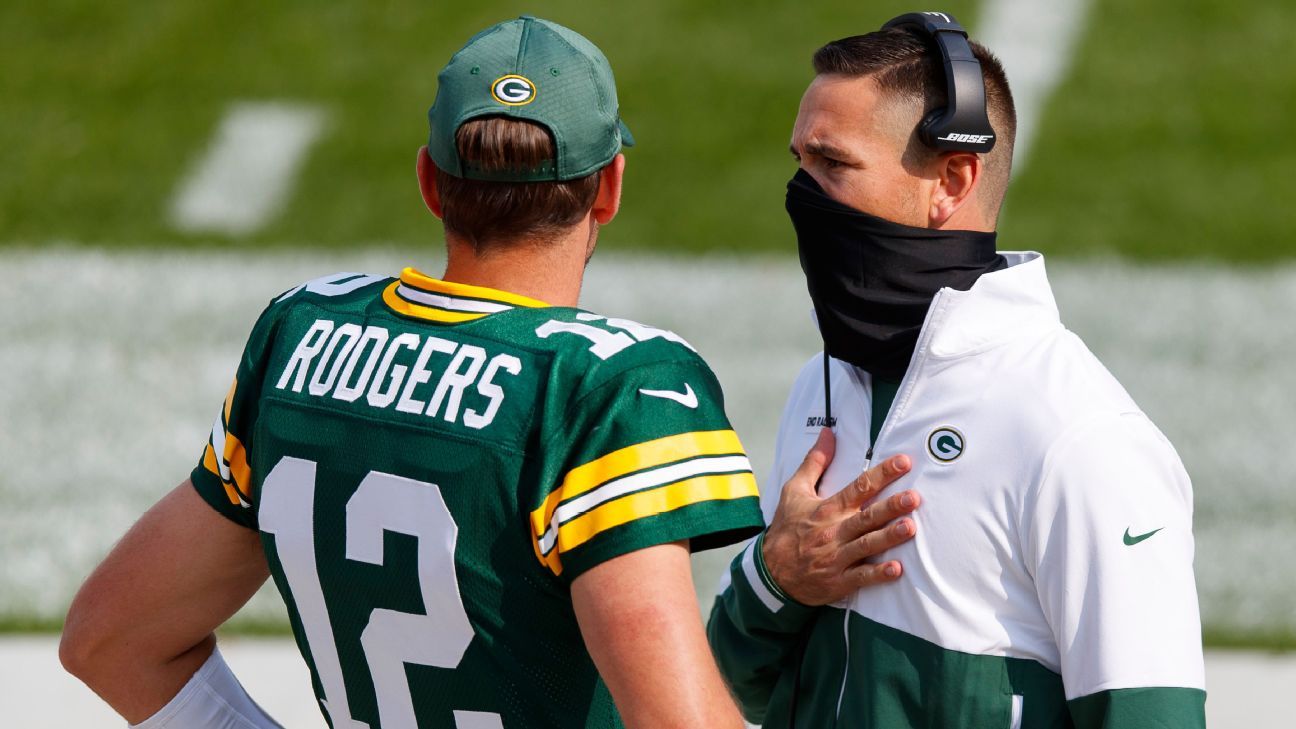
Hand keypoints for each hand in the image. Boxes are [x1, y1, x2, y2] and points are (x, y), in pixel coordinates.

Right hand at [761, 429, 918, 605]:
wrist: (770, 572)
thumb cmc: (787, 529)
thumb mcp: (794, 491)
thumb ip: (815, 462)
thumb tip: (828, 433)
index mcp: (828, 509)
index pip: (858, 487)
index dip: (882, 474)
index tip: (903, 463)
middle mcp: (834, 531)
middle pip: (867, 516)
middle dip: (891, 507)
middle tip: (913, 497)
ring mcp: (837, 557)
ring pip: (867, 545)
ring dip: (888, 537)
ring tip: (910, 528)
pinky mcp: (839, 580)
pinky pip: (861, 577)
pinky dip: (877, 574)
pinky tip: (896, 569)